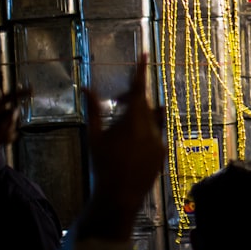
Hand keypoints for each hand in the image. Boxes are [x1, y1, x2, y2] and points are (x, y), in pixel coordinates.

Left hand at [0, 87, 28, 159]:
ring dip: (2, 130)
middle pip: (14, 113)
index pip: (11, 97)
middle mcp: (2, 113)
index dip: (22, 93)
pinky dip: (4, 138)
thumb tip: (0, 94)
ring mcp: (4, 125)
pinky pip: (13, 135)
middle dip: (7, 120)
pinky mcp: (5, 135)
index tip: (32, 91)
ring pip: (14, 125)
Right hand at [78, 54, 165, 240]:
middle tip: (116, 100)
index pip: (138, 88)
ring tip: (123, 122)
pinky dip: (145, 130)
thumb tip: (86, 88)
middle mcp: (151, 127)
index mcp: (132, 120)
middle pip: (144, 102)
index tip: (145, 54)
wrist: (119, 195)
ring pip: (152, 117)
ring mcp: (160, 139)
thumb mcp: (94, 136)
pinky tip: (130, 143)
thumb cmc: (102, 164)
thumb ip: (94, 110)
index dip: (141, 70)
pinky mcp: (164, 150)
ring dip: (140, 113)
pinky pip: (156, 131)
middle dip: (131, 97)